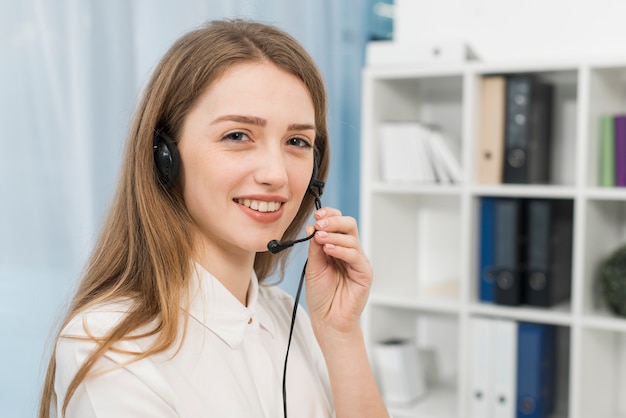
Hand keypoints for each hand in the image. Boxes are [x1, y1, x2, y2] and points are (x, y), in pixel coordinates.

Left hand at [305, 207, 372, 335]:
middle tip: (319, 224)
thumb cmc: (321, 296)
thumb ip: (315, 247)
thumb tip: (313, 227)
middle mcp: (350, 252)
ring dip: (334, 235)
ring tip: (320, 238)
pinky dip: (341, 250)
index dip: (329, 215)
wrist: (327, 319)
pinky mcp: (364, 273)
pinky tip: (329, 249)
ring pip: (352, 238)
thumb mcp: (313, 266)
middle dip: (333, 221)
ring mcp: (358, 262)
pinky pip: (355, 256)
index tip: (316, 216)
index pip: (338, 223)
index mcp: (338, 248)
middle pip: (349, 225)